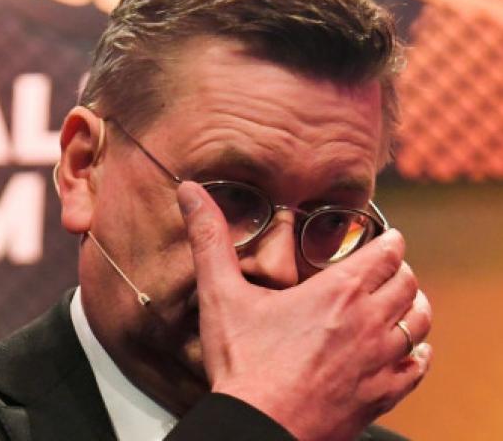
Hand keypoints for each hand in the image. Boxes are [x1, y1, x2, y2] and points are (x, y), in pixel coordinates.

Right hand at [178, 181, 431, 440]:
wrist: (259, 427)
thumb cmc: (243, 363)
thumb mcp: (220, 294)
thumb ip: (209, 238)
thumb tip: (191, 192)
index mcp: (338, 292)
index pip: (387, 254)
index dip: (389, 241)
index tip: (385, 238)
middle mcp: (369, 322)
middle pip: (407, 284)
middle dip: (399, 270)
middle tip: (385, 267)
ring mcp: (380, 361)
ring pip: (419, 322)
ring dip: (413, 306)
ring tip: (400, 301)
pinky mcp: (381, 394)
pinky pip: (416, 367)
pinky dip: (416, 351)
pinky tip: (406, 350)